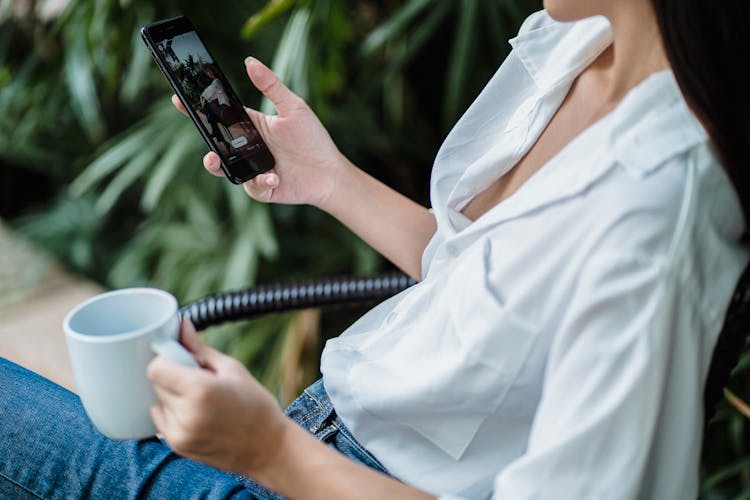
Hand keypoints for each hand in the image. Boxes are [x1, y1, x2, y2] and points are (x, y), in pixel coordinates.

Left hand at [147, 319, 289, 474]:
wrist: (268, 447)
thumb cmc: (255, 404)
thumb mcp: (231, 369)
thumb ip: (199, 348)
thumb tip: (181, 325)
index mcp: (200, 389)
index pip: (156, 368)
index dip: (166, 360)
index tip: (180, 359)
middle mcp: (186, 413)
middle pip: (156, 384)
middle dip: (172, 377)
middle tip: (198, 380)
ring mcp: (180, 433)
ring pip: (158, 402)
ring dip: (172, 396)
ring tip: (201, 400)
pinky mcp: (178, 446)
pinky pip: (161, 420)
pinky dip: (173, 413)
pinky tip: (198, 415)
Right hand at [172, 57, 348, 207]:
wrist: (330, 172)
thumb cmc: (313, 138)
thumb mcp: (293, 108)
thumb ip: (271, 86)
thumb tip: (249, 61)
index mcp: (251, 126)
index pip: (219, 115)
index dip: (198, 108)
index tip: (179, 97)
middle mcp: (247, 148)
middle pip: (216, 143)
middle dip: (203, 137)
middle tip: (199, 130)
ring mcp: (251, 169)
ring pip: (224, 169)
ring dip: (218, 164)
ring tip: (214, 159)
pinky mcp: (261, 188)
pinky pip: (252, 185)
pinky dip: (261, 181)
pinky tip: (273, 176)